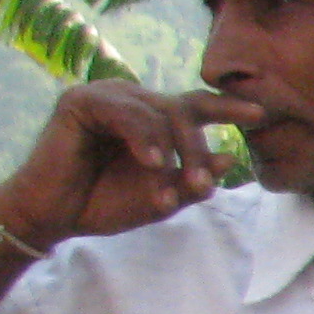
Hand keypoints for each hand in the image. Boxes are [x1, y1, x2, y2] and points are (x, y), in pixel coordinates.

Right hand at [0, 84, 258, 247]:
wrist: (52, 217)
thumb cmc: (104, 204)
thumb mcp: (160, 197)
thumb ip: (192, 180)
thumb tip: (230, 159)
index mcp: (150, 117)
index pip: (194, 105)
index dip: (226, 108)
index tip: (261, 114)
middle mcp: (129, 100)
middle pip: (183, 111)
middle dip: (197, 150)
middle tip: (202, 186)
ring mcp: (104, 96)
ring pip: (159, 113)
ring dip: (174, 153)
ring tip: (174, 188)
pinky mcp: (80, 102)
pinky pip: (127, 114)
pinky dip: (146, 139)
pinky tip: (154, 163)